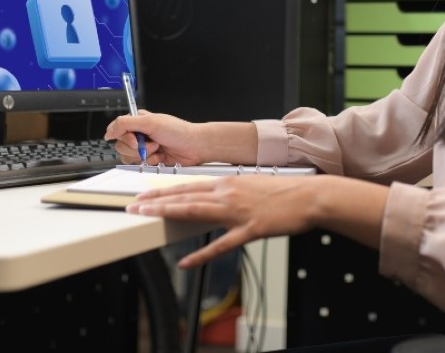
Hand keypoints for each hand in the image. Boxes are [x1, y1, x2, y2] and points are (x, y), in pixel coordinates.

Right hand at [104, 112, 204, 165]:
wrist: (194, 146)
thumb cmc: (178, 131)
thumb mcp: (150, 122)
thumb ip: (126, 124)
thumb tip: (109, 130)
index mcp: (138, 121)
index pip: (118, 129)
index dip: (124, 137)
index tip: (135, 139)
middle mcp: (139, 134)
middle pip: (121, 145)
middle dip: (136, 148)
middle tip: (151, 143)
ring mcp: (144, 148)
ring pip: (128, 157)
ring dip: (144, 155)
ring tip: (157, 149)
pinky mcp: (149, 159)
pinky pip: (139, 165)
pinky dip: (150, 162)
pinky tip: (160, 156)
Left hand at [127, 175, 325, 267]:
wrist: (310, 196)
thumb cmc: (285, 192)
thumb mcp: (252, 184)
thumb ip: (231, 191)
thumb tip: (214, 197)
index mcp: (228, 182)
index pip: (188, 186)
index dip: (163, 191)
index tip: (144, 195)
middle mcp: (228, 193)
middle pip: (185, 197)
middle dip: (156, 201)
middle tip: (134, 206)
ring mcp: (238, 211)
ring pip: (196, 212)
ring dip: (169, 214)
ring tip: (147, 219)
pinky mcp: (251, 229)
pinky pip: (221, 244)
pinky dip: (202, 255)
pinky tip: (186, 262)